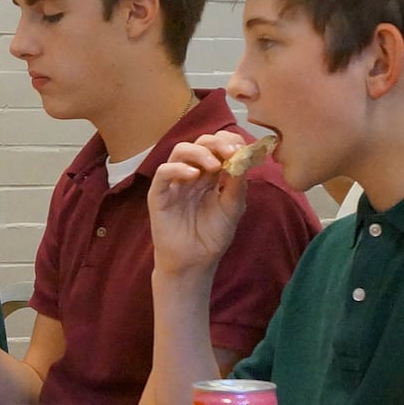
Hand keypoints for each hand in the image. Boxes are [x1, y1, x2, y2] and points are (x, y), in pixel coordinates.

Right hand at [148, 133, 251, 276]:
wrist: (195, 262)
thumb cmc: (212, 236)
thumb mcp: (233, 208)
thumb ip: (237, 183)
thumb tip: (244, 157)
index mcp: (211, 175)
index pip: (218, 146)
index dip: (229, 142)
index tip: (243, 148)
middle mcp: (192, 174)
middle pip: (200, 143)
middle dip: (217, 143)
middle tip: (231, 152)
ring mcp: (174, 182)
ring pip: (180, 151)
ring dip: (199, 152)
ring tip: (214, 165)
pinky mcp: (159, 194)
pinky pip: (163, 172)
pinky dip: (178, 168)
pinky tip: (193, 176)